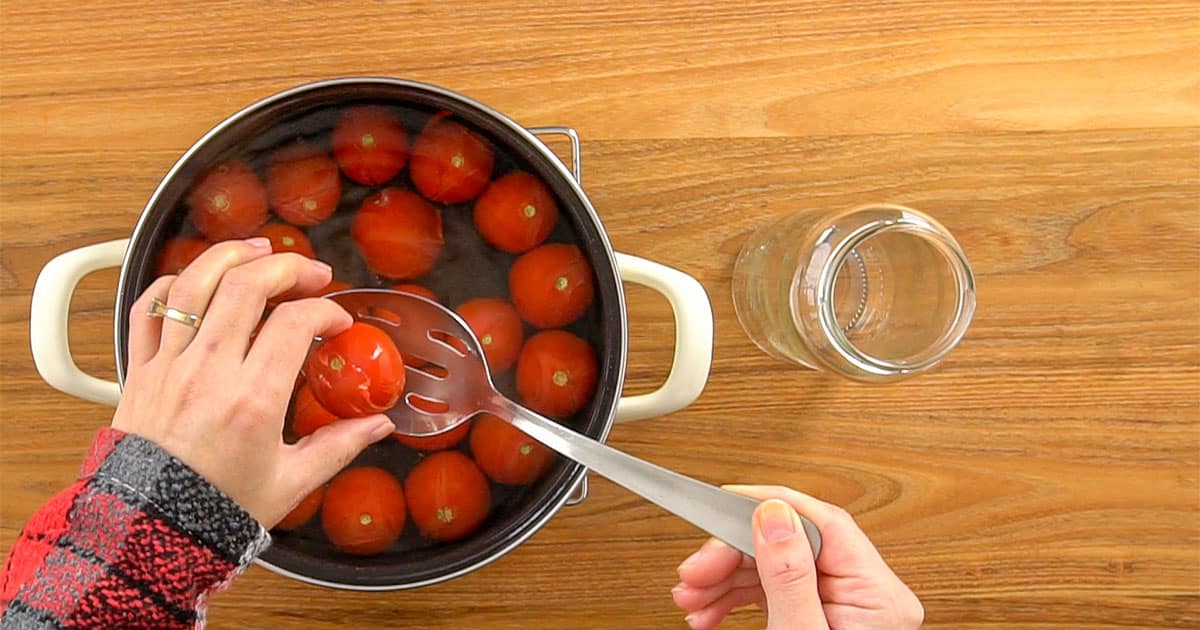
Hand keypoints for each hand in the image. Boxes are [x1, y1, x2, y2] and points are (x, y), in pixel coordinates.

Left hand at [111, 238, 394, 525]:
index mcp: (253, 400)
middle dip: (288, 267)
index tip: (338, 322)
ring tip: (259, 249)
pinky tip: (198, 278)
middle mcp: (209, 372)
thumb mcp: (290, 482)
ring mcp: (169, 366)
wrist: (148, 531)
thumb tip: (379, 426)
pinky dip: (173, 283)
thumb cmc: (216, 510)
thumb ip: (339, 446)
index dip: (326, 310)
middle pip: (248, 286)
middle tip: (312, 273)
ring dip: (230, 255)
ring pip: (195, 283)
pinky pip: (149, 308)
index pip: (295, 323)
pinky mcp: (140, 371)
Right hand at [672, 485, 922, 628]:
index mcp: (878, 596)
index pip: (823, 523)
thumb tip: (774, 514)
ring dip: (726, 579)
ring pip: (776, 570)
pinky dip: (736, 600)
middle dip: (733, 556)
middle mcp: (866, 597)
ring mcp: (843, 611)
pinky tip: (708, 613)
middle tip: (693, 571)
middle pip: (791, 546)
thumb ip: (789, 576)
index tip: (725, 503)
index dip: (770, 505)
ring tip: (691, 598)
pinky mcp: (820, 623)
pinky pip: (775, 594)